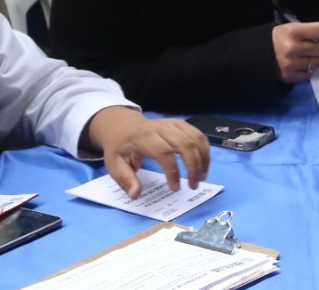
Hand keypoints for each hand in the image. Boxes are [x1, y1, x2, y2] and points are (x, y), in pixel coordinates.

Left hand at [86, 107, 209, 199]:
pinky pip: (198, 135)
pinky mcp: (181, 123)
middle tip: (193, 186)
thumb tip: (136, 195)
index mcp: (143, 137)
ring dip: (203, 159)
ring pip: (196, 138)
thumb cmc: (120, 148)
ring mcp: (173, 123)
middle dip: (193, 167)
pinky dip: (204, 151)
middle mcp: (161, 127)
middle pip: (185, 144)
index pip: (164, 152)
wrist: (123, 126)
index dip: (173, 171)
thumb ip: (125, 180)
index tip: (175, 188)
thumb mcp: (114, 164)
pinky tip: (202, 164)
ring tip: (202, 177)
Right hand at [273, 22, 318, 82]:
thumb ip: (309, 30)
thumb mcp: (290, 28)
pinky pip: (309, 74)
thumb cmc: (276, 39)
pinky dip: (312, 69)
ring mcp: (290, 64)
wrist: (256, 55)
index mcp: (292, 32)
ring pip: (317, 62)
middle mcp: (292, 48)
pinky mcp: (289, 76)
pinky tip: (309, 65)